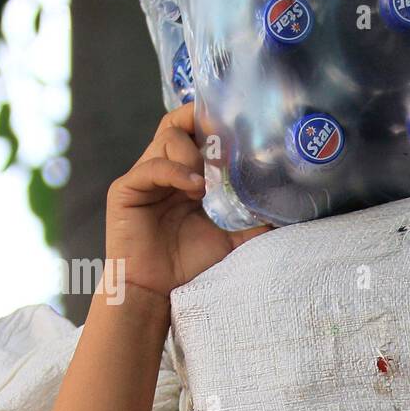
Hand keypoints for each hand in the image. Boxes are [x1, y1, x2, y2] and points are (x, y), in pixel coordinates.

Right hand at [105, 102, 271, 298]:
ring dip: (193, 154)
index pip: (193, 131)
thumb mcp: (230, 237)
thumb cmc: (189, 262)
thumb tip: (283, 210)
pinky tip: (195, 188)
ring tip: (207, 183)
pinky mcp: (126, 190)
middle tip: (223, 139)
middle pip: (176, 124)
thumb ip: (252, 221)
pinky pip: (152, 168)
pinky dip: (176, 171)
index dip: (210, 120)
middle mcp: (164, 168)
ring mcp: (144, 177)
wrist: (158, 290)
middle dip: (199, 123)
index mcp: (184, 173)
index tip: (236, 122)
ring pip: (166, 139)